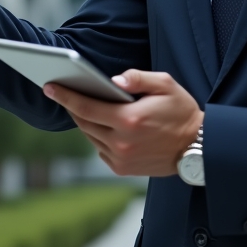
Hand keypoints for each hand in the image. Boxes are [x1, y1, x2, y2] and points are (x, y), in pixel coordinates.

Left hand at [44, 70, 203, 176]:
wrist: (197, 147)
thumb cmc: (181, 112)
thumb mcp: (166, 85)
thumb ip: (138, 78)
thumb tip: (113, 79)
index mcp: (129, 119)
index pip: (86, 106)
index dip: (65, 95)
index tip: (50, 86)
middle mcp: (121, 142)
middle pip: (83, 122)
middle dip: (71, 106)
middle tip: (62, 91)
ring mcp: (120, 158)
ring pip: (90, 136)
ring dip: (84, 121)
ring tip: (81, 105)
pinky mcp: (122, 168)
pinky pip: (99, 148)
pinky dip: (96, 135)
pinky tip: (101, 124)